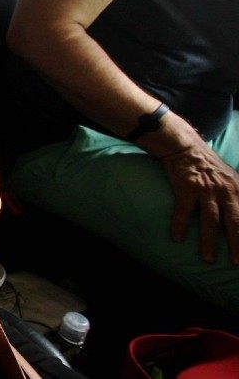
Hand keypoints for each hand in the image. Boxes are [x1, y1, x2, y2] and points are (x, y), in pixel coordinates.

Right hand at [156, 140, 238, 263]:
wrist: (185, 147)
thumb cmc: (208, 167)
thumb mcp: (232, 178)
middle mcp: (226, 190)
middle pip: (235, 222)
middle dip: (237, 244)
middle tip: (237, 263)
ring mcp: (206, 189)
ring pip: (210, 220)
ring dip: (209, 242)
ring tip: (208, 259)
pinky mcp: (187, 187)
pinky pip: (183, 211)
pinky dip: (180, 226)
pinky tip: (177, 238)